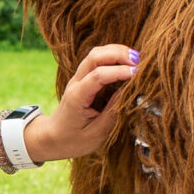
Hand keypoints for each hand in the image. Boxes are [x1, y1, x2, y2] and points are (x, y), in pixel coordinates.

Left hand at [23, 44, 139, 163]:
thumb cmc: (73, 140)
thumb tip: (129, 93)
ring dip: (117, 52)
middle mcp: (76, 82)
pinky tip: (128, 64)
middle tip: (139, 62)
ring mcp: (79, 78)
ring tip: (136, 60)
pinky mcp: (85, 78)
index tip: (137, 74)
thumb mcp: (96, 134)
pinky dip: (114, 57)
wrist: (53, 138)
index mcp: (77, 97)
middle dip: (118, 54)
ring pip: (97, 54)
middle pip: (95, 56)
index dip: (119, 72)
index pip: (98, 75)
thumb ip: (112, 113)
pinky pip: (99, 60)